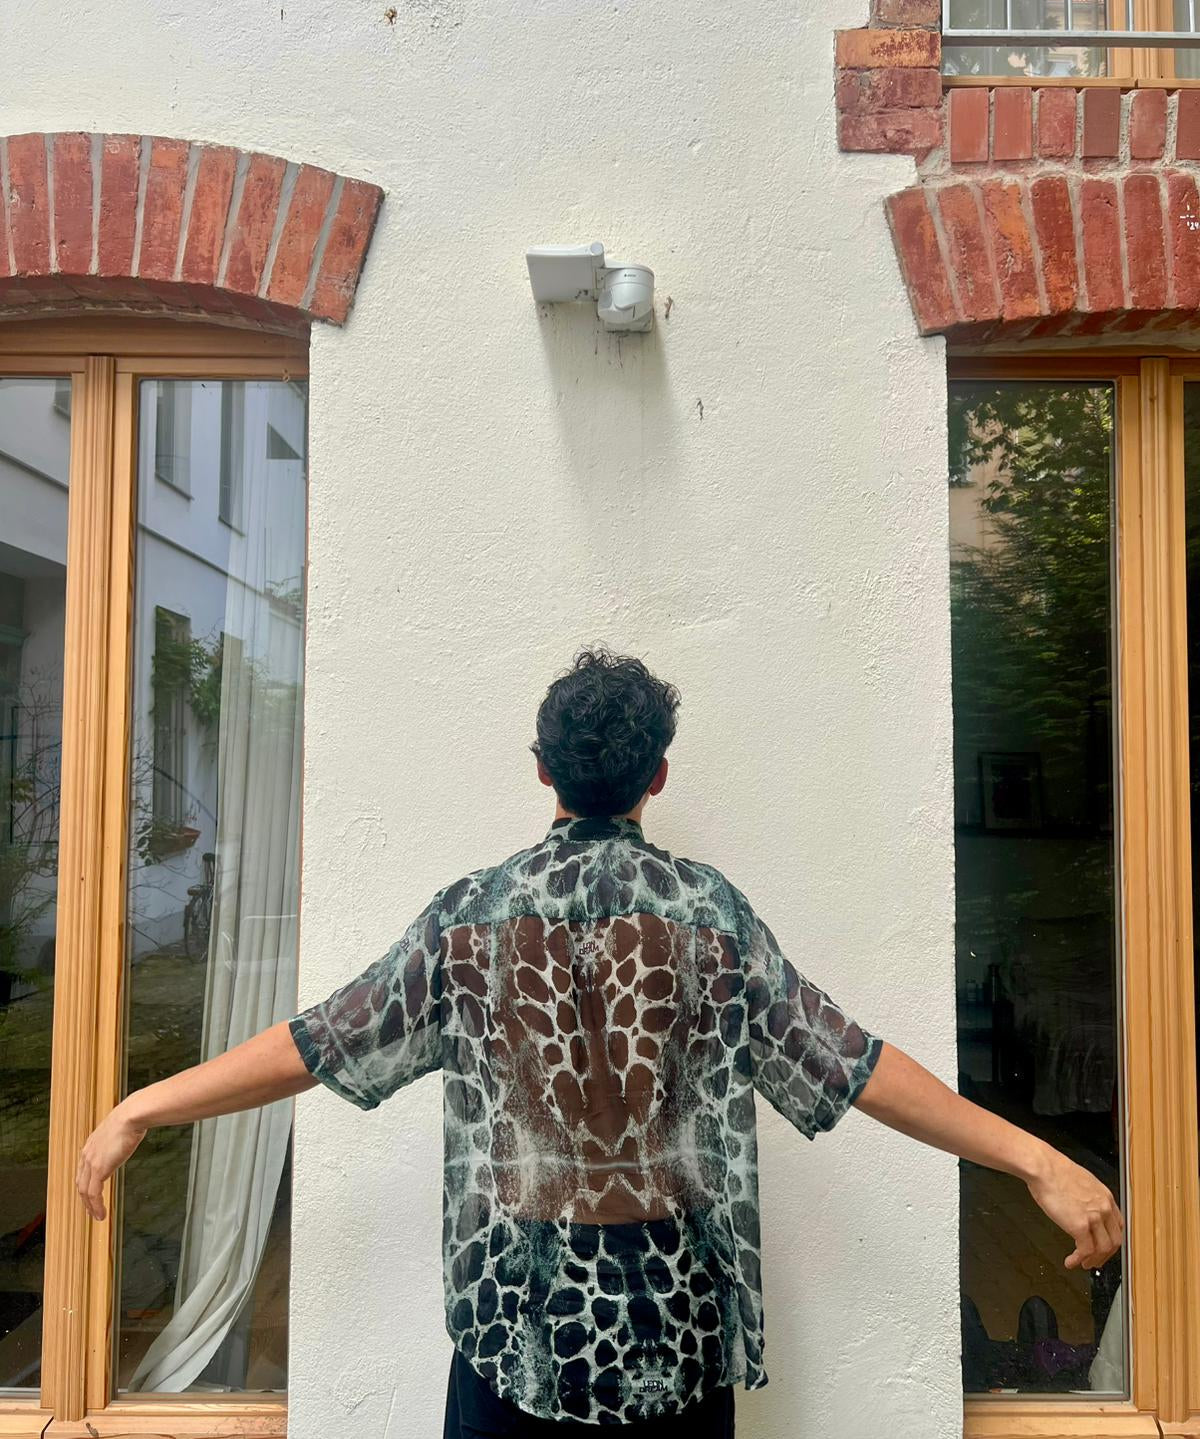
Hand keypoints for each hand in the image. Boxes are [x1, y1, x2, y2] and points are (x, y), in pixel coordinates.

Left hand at [76, 1104, 146, 1220]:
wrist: (131, 1115)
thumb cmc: (131, 1118)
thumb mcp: (121, 1129)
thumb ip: (119, 1137)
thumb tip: (129, 1135)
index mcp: (91, 1144)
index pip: (83, 1170)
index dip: (86, 1184)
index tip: (91, 1194)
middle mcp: (87, 1154)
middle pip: (81, 1183)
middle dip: (85, 1199)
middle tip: (91, 1210)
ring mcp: (91, 1162)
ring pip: (85, 1191)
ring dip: (90, 1207)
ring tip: (97, 1216)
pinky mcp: (99, 1169)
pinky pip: (93, 1194)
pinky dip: (96, 1206)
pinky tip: (101, 1214)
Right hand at [1026, 1149, 1123, 1270]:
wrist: (1043, 1167)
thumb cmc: (1054, 1171)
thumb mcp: (1081, 1182)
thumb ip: (1088, 1198)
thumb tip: (1083, 1209)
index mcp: (1105, 1196)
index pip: (1118, 1226)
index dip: (1111, 1240)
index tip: (1104, 1247)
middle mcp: (1104, 1208)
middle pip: (1115, 1241)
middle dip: (1105, 1255)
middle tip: (1095, 1261)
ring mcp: (1094, 1217)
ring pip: (1103, 1249)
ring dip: (1093, 1260)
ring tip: (1082, 1264)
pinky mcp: (1079, 1226)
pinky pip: (1085, 1251)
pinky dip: (1078, 1259)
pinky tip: (1071, 1261)